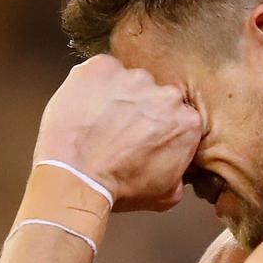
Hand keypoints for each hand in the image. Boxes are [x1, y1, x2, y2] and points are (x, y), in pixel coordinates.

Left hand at [32, 55, 202, 211]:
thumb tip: (179, 167)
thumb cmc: (118, 189)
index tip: (147, 136)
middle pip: (157, 94)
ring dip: (119, 95)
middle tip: (121, 129)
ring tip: (99, 119)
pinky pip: (103, 69)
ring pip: (130, 81)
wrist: (76, 179)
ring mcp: (134, 78)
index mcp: (187, 122)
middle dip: (142, 108)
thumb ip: (181, 171)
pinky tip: (86, 106)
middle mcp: (166, 94)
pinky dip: (94, 83)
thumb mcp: (166, 194)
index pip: (179, 116)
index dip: (161, 126)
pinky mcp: (102, 68)